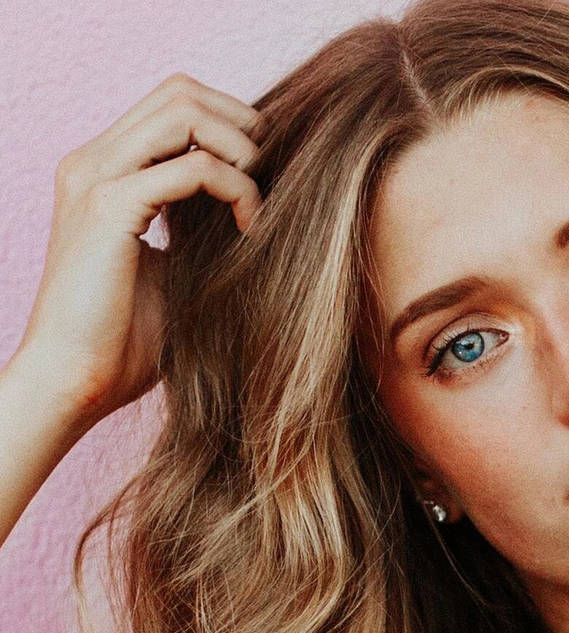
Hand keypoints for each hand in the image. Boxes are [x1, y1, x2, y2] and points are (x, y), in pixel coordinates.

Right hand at [13, 72, 262, 426]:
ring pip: (184, 112)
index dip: (227, 125)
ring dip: (238, 148)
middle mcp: (93, 161)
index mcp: (102, 171)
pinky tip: (250, 229)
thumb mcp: (170, 273)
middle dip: (240, 125)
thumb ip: (195, 231)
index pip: (171, 106)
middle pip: (180, 91)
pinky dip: (234, 189)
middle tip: (273, 179)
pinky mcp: (109, 206)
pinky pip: (192, 167)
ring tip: (260, 202)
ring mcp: (97, 177)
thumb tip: (253, 213)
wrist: (72, 382)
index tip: (263, 177)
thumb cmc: (120, 345)